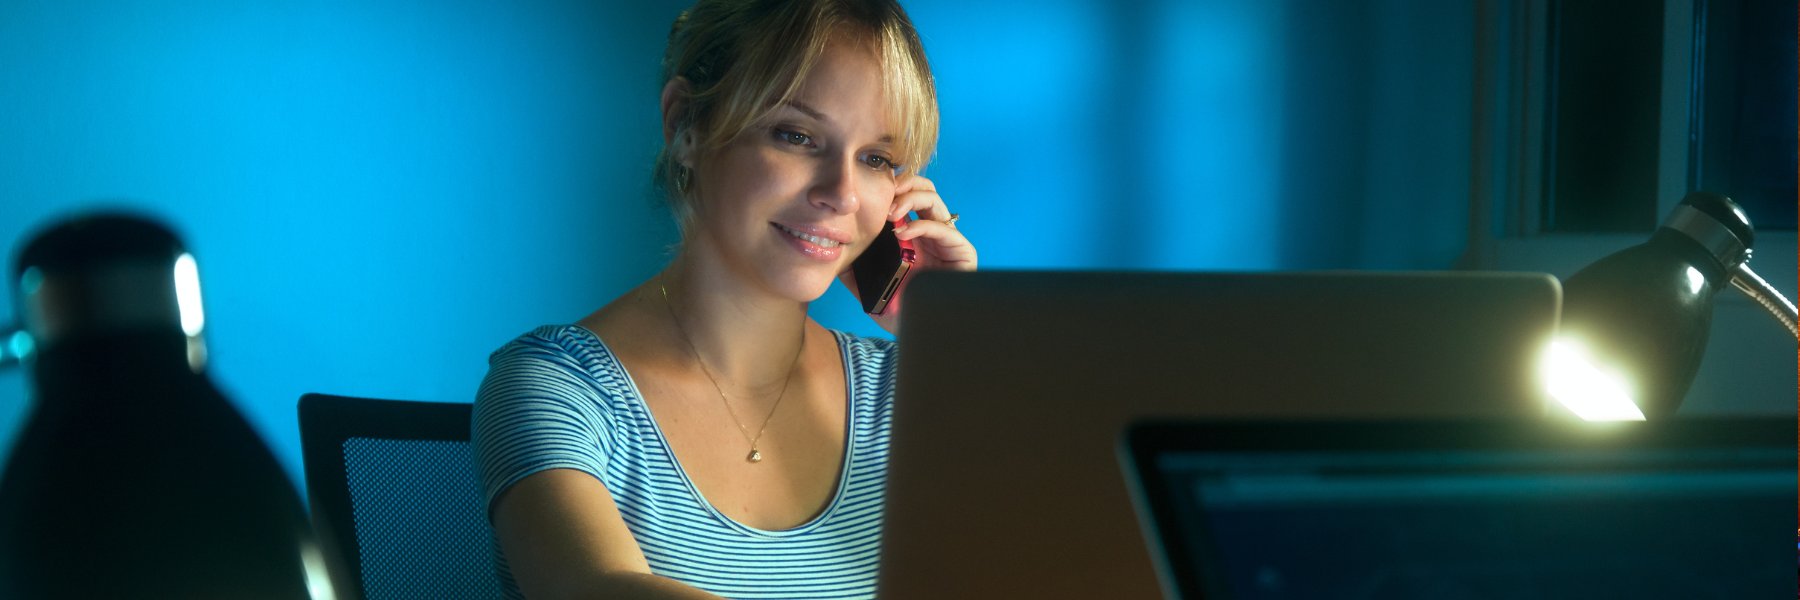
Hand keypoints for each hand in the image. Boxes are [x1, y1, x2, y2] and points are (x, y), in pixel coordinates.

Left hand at [839, 174, 977, 335]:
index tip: (869, 190)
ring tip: (890, 214)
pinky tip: (902, 234)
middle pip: (924, 190)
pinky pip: (944, 230)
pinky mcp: (963, 253)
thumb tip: (832, 253)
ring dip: (910, 200)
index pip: (907, 196)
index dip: (891, 188)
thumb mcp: (868, 285)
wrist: (921, 335)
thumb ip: (853, 268)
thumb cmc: (899, 311)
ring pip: (934, 201)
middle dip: (904, 185)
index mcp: (913, 234)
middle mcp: (931, 233)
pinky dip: (921, 226)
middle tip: (883, 194)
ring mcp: (947, 242)